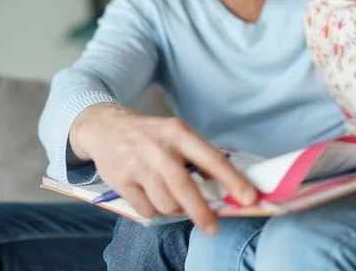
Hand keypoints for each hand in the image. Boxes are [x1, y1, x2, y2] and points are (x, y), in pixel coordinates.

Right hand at [70, 103, 257, 235]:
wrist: (106, 127)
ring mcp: (137, 164)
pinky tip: (151, 196)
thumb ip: (196, 157)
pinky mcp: (121, 180)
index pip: (211, 158)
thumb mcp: (175, 133)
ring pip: (166, 203)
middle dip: (202, 211)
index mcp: (178, 132)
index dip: (232, 180)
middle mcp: (158, 147)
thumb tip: (223, 190)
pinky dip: (154, 210)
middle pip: (185, 187)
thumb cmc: (150, 136)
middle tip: (214, 228)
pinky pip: (147, 209)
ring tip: (173, 199)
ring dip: (175, 209)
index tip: (249, 197)